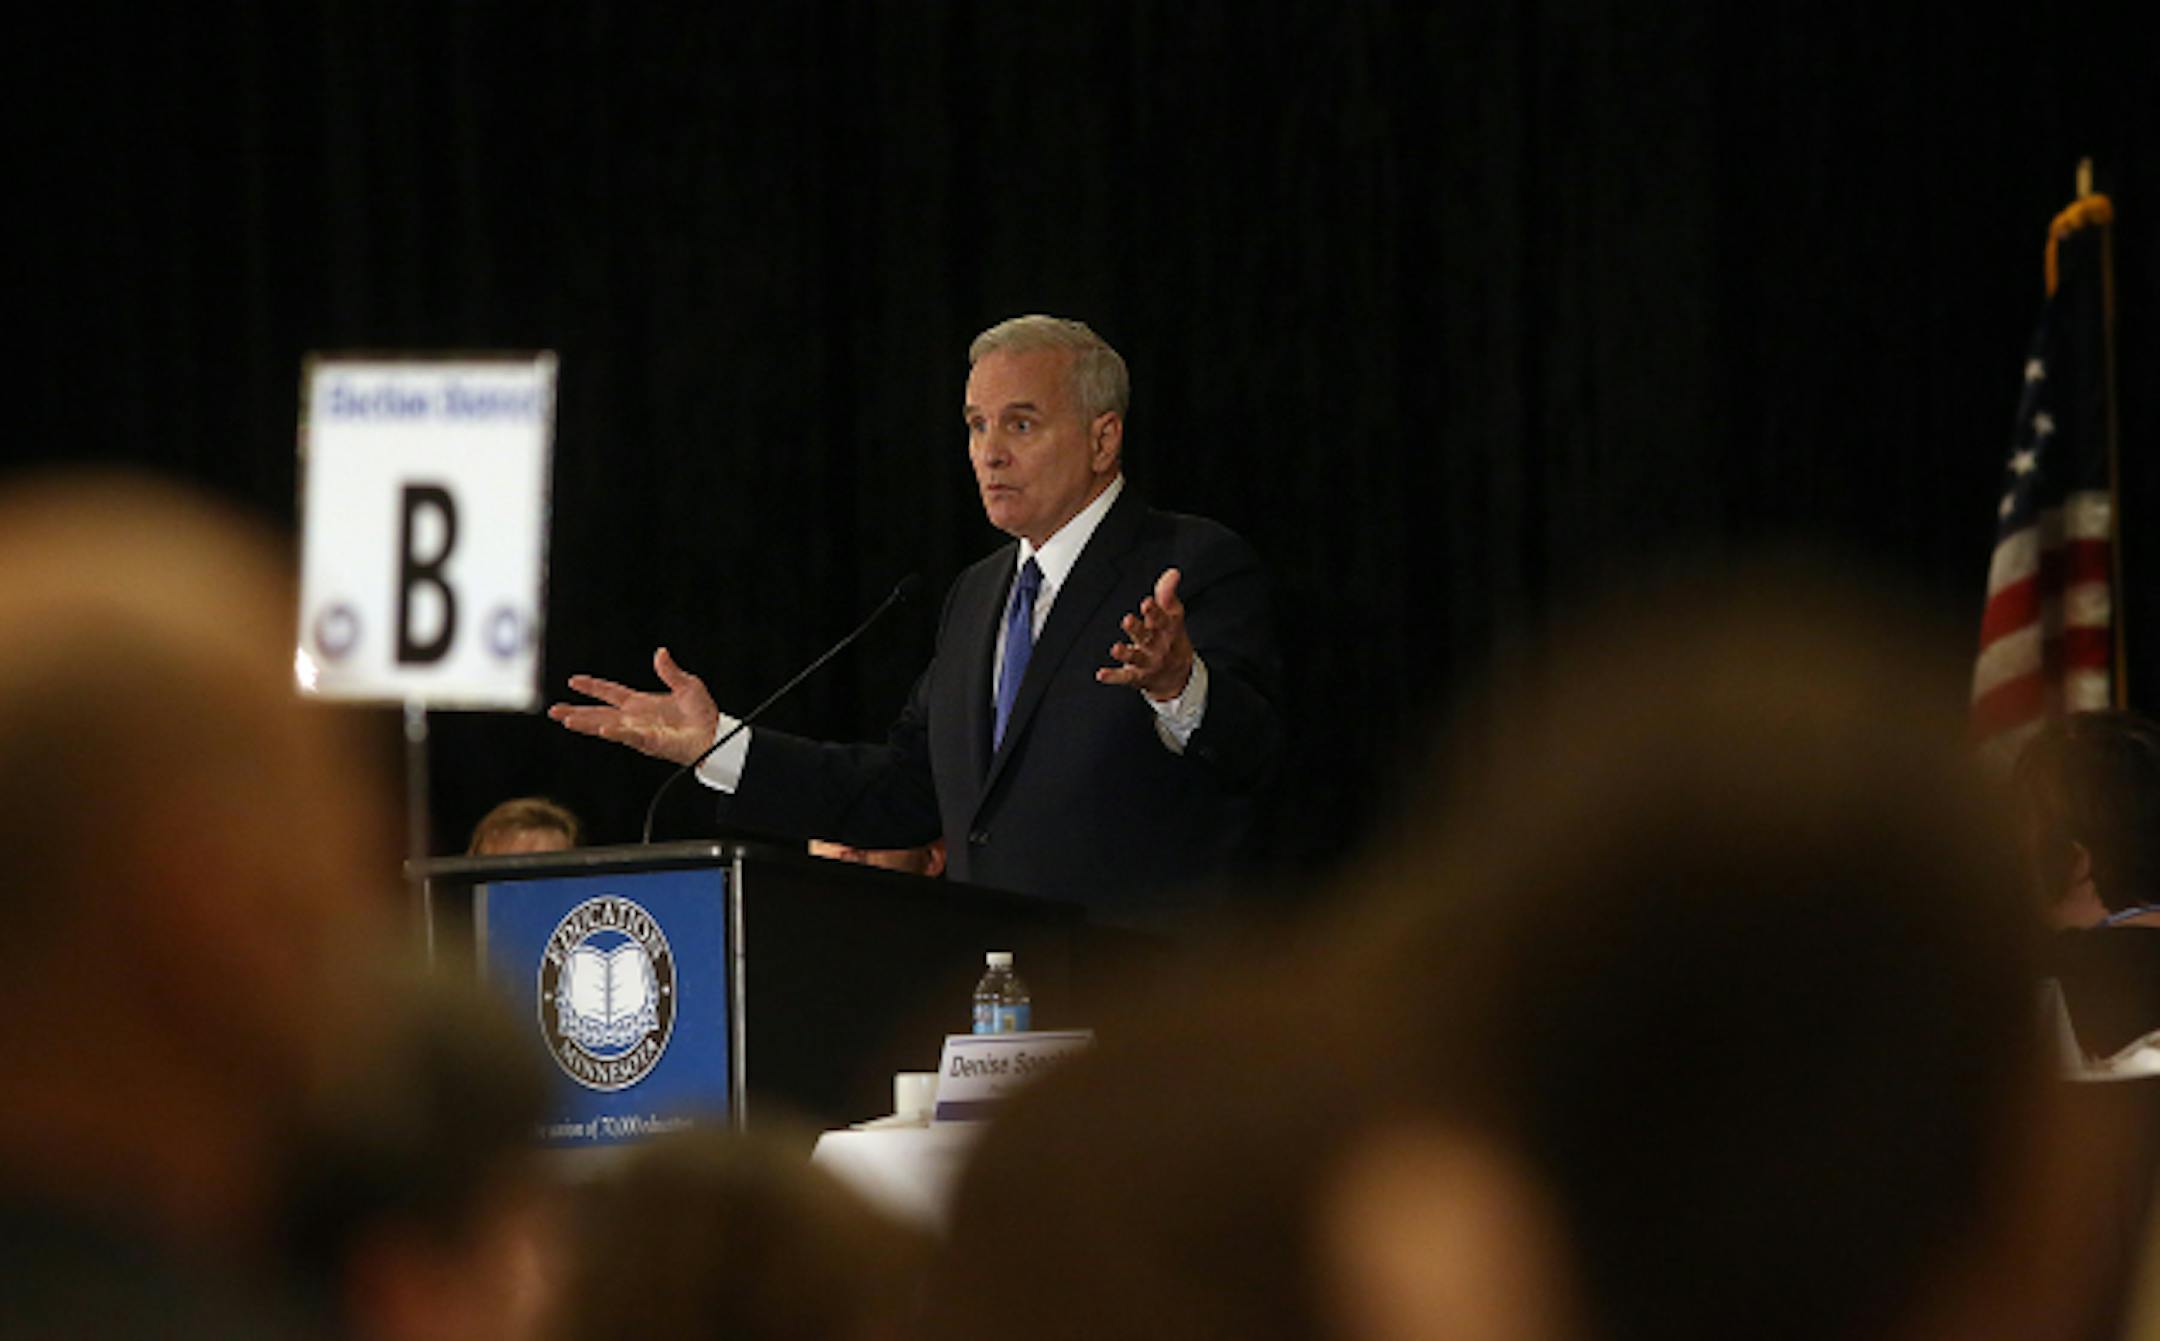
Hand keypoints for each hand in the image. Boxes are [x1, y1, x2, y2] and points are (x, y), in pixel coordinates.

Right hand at [548, 647, 720, 765]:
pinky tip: (602, 729)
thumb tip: (660, 652)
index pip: (611, 693)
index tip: (573, 681)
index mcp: (641, 703)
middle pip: (600, 713)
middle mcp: (635, 718)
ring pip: (606, 726)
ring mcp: (640, 731)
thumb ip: (670, 671)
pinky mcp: (650, 742)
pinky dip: (616, 732)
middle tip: (553, 711)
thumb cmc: (702, 713)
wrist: (715, 734)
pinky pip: (630, 736)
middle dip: (576, 712)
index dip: (593, 687)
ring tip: (565, 720)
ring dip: (586, 723)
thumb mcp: (687, 685)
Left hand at [1097, 567, 1193, 701]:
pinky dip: (1112, 677)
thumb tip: (1172, 572)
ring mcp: (1148, 662)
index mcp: (1167, 629)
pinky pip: (1124, 677)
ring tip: (1116, 649)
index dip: (1154, 611)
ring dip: (1125, 653)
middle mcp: (1158, 646)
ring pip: (1136, 658)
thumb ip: (1167, 593)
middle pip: (1147, 637)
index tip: (1146, 602)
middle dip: (1137, 629)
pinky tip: (1101, 674)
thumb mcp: (1173, 615)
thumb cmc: (1171, 638)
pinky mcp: (1137, 676)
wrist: (1180, 676)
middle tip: (1127, 620)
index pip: (1163, 619)